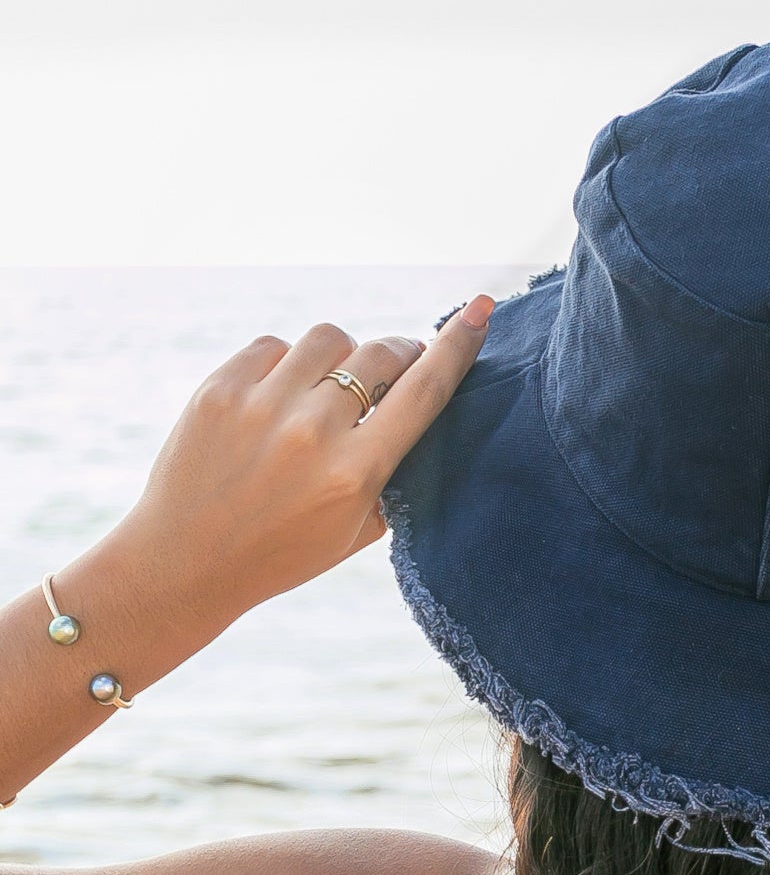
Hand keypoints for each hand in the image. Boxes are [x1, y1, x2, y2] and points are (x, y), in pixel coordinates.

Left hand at [110, 295, 495, 624]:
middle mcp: (311, 433)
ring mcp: (260, 406)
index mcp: (355, 473)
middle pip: (379, 355)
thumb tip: (412, 408)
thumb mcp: (358, 530)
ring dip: (341, 356)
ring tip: (327, 388)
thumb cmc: (283, 553)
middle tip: (393, 370)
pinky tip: (280, 396)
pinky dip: (287, 363)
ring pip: (328, 339)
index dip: (456, 346)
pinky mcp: (218, 390)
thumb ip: (392, 473)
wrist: (184, 564)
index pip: (423, 391)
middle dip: (396, 355)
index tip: (479, 309)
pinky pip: (273, 346)